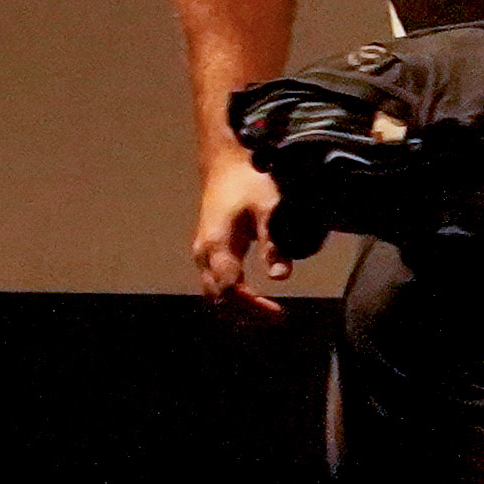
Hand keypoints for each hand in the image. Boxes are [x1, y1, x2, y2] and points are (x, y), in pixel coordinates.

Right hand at [192, 159, 287, 315]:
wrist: (226, 164)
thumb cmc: (249, 183)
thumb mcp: (269, 208)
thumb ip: (273, 242)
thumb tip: (280, 277)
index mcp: (216, 245)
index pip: (229, 289)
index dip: (252, 306)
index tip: (278, 314)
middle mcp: (204, 254)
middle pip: (219, 297)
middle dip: (246, 312)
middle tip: (278, 318)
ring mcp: (204, 254)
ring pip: (215, 292)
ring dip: (240, 307)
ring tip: (270, 315)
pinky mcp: (209, 251)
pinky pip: (217, 282)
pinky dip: (235, 296)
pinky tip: (256, 302)